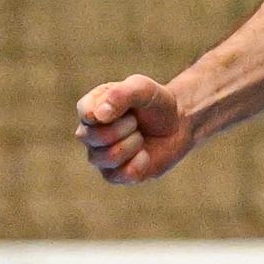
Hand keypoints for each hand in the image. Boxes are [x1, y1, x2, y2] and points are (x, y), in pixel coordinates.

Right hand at [74, 75, 192, 183]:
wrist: (177, 125)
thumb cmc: (155, 103)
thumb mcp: (143, 89)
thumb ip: (121, 95)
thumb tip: (99, 115)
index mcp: (91, 107)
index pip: (86, 114)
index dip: (108, 114)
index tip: (128, 109)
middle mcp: (90, 132)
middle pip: (94, 137)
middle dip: (124, 128)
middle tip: (136, 122)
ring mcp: (100, 155)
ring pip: (106, 158)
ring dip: (132, 145)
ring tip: (140, 136)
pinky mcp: (114, 175)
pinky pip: (121, 175)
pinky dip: (140, 163)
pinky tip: (144, 154)